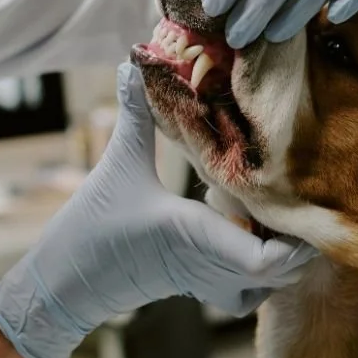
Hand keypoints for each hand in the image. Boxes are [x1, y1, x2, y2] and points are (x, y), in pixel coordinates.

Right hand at [0, 63, 316, 357]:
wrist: (62, 286)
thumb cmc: (89, 231)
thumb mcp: (115, 165)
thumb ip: (134, 116)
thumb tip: (135, 63)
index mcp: (197, 235)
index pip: (268, 259)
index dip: (294, 241)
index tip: (295, 200)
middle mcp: (210, 264)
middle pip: (282, 272)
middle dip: (295, 238)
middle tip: (289, 193)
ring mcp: (205, 282)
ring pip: (267, 285)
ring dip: (278, 255)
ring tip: (266, 212)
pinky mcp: (196, 289)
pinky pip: (244, 293)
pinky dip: (256, 274)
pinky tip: (243, 236)